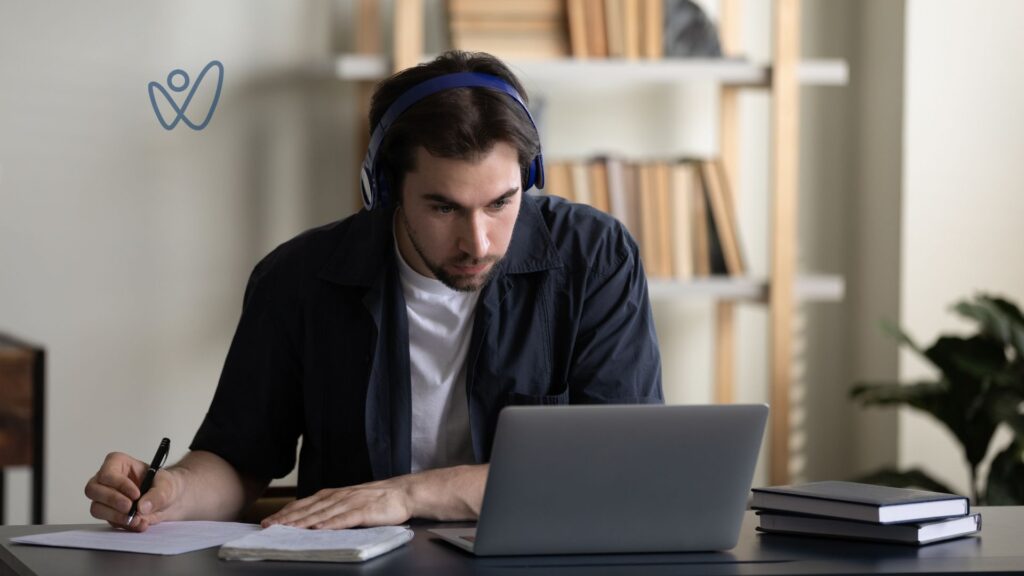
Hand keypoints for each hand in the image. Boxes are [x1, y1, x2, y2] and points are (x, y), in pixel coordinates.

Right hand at [83, 452, 180, 531]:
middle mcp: (106, 480)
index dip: (119, 485)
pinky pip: (109, 521)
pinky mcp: (109, 513)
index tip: (136, 494)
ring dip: (115, 516)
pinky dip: (124, 525)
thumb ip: (157, 495)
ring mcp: (105, 498)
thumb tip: (142, 507)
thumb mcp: (166, 486)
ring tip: (136, 519)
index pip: (107, 473)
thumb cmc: (164, 485)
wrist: (169, 501)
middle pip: (93, 490)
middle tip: (130, 508)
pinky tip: (139, 523)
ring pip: (96, 508)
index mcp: (117, 463)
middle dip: (112, 500)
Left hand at [261, 477, 412, 529]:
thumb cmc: (378, 499)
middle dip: (287, 518)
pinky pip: (345, 519)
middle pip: (309, 509)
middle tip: (269, 526)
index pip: (305, 503)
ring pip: (323, 514)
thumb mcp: (350, 500)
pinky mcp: (365, 511)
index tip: (270, 520)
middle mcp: (339, 496)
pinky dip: (331, 524)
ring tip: (288, 529)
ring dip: (303, 522)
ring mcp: (352, 503)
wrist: (404, 493)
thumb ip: (332, 508)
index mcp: (335, 494)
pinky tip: (320, 529)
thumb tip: (311, 519)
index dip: (286, 512)